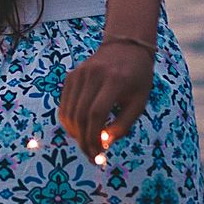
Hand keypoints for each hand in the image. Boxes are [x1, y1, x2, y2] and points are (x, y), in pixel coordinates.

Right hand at [58, 41, 153, 162]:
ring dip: (75, 134)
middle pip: (80, 115)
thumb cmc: (137, 79)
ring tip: (87, 144)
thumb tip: (102, 143)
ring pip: (68, 112)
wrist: (125, 48)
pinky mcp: (71, 76)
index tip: (98, 154)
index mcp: (115, 80)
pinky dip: (70, 122)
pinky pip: (64, 105)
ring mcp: (79, 74)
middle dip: (84, 140)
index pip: (96, 113)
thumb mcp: (139, 102)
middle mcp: (94, 75)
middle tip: (92, 155)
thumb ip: (122, 125)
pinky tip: (81, 130)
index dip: (94, 136)